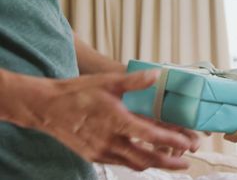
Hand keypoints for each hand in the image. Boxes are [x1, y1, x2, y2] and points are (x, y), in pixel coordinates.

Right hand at [27, 70, 199, 170]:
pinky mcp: (94, 156)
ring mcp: (101, 151)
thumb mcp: (108, 82)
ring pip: (134, 164)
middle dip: (169, 163)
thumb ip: (135, 81)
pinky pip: (122, 162)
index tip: (186, 143)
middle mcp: (110, 141)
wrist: (46, 107)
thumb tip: (157, 75)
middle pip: (146, 158)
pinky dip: (137, 161)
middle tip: (185, 163)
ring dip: (154, 164)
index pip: (150, 135)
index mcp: (116, 121)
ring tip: (171, 162)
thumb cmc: (77, 92)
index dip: (171, 140)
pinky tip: (146, 156)